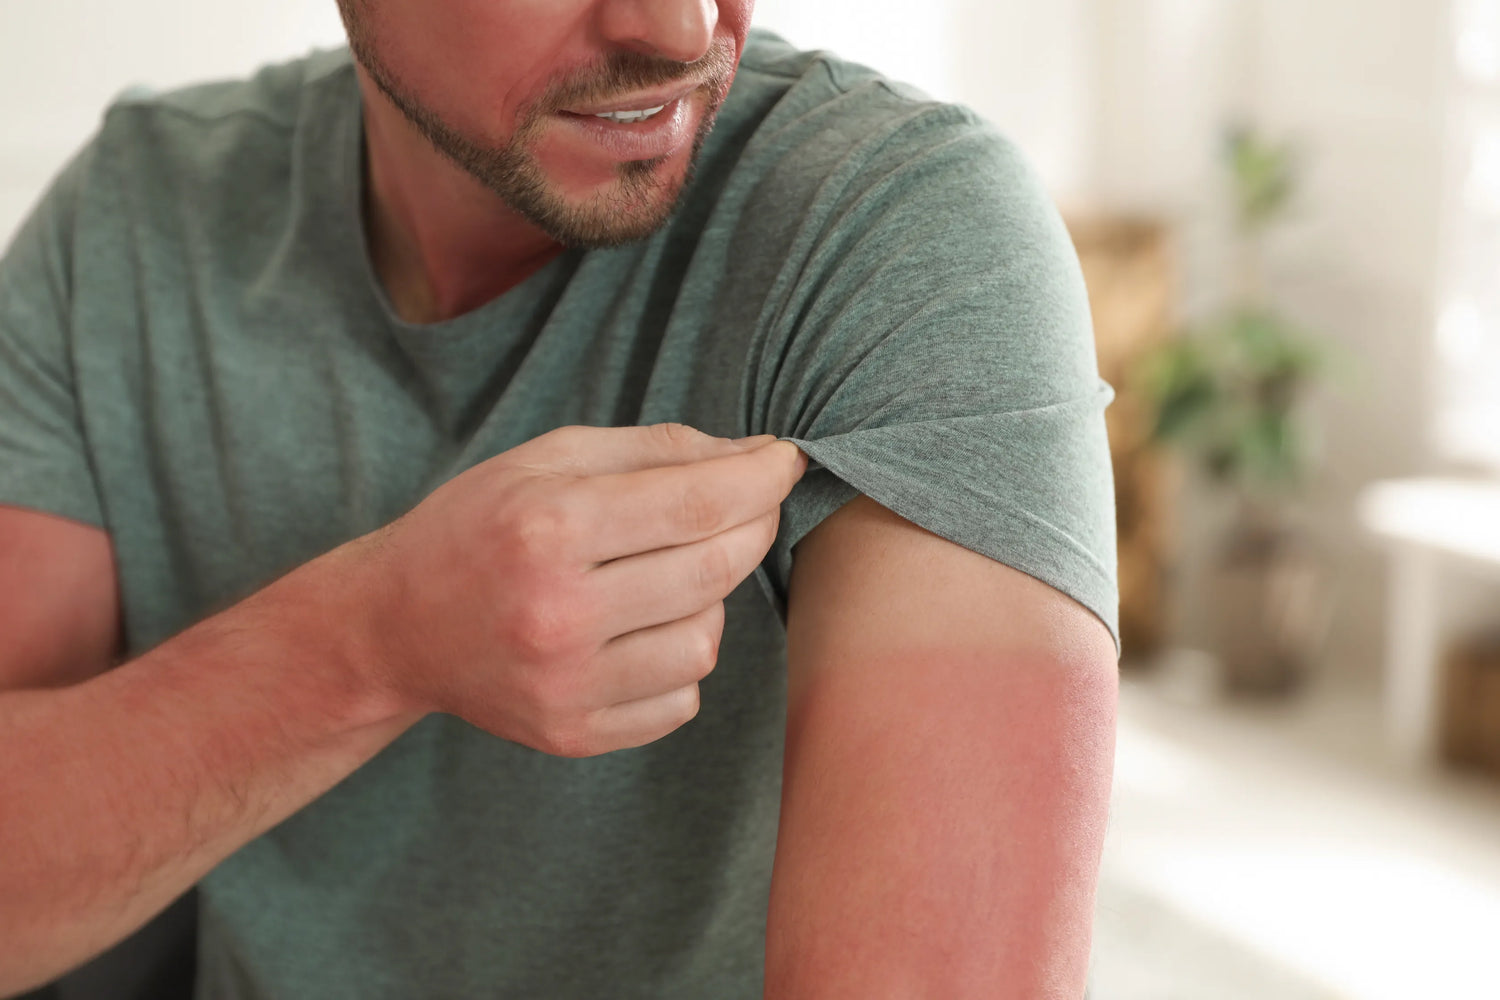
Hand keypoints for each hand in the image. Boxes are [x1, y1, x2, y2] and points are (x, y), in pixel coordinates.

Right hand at [350, 423, 807, 756]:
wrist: (394, 626)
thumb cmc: (477, 526)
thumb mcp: (547, 458)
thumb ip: (653, 449)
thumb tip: (753, 454)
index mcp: (550, 527)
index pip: (698, 501)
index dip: (762, 477)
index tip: (785, 459)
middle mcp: (559, 612)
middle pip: (715, 569)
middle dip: (754, 526)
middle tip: (751, 504)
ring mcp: (567, 685)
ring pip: (707, 640)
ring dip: (709, 598)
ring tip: (667, 575)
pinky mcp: (572, 734)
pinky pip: (681, 699)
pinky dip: (679, 659)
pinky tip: (642, 630)